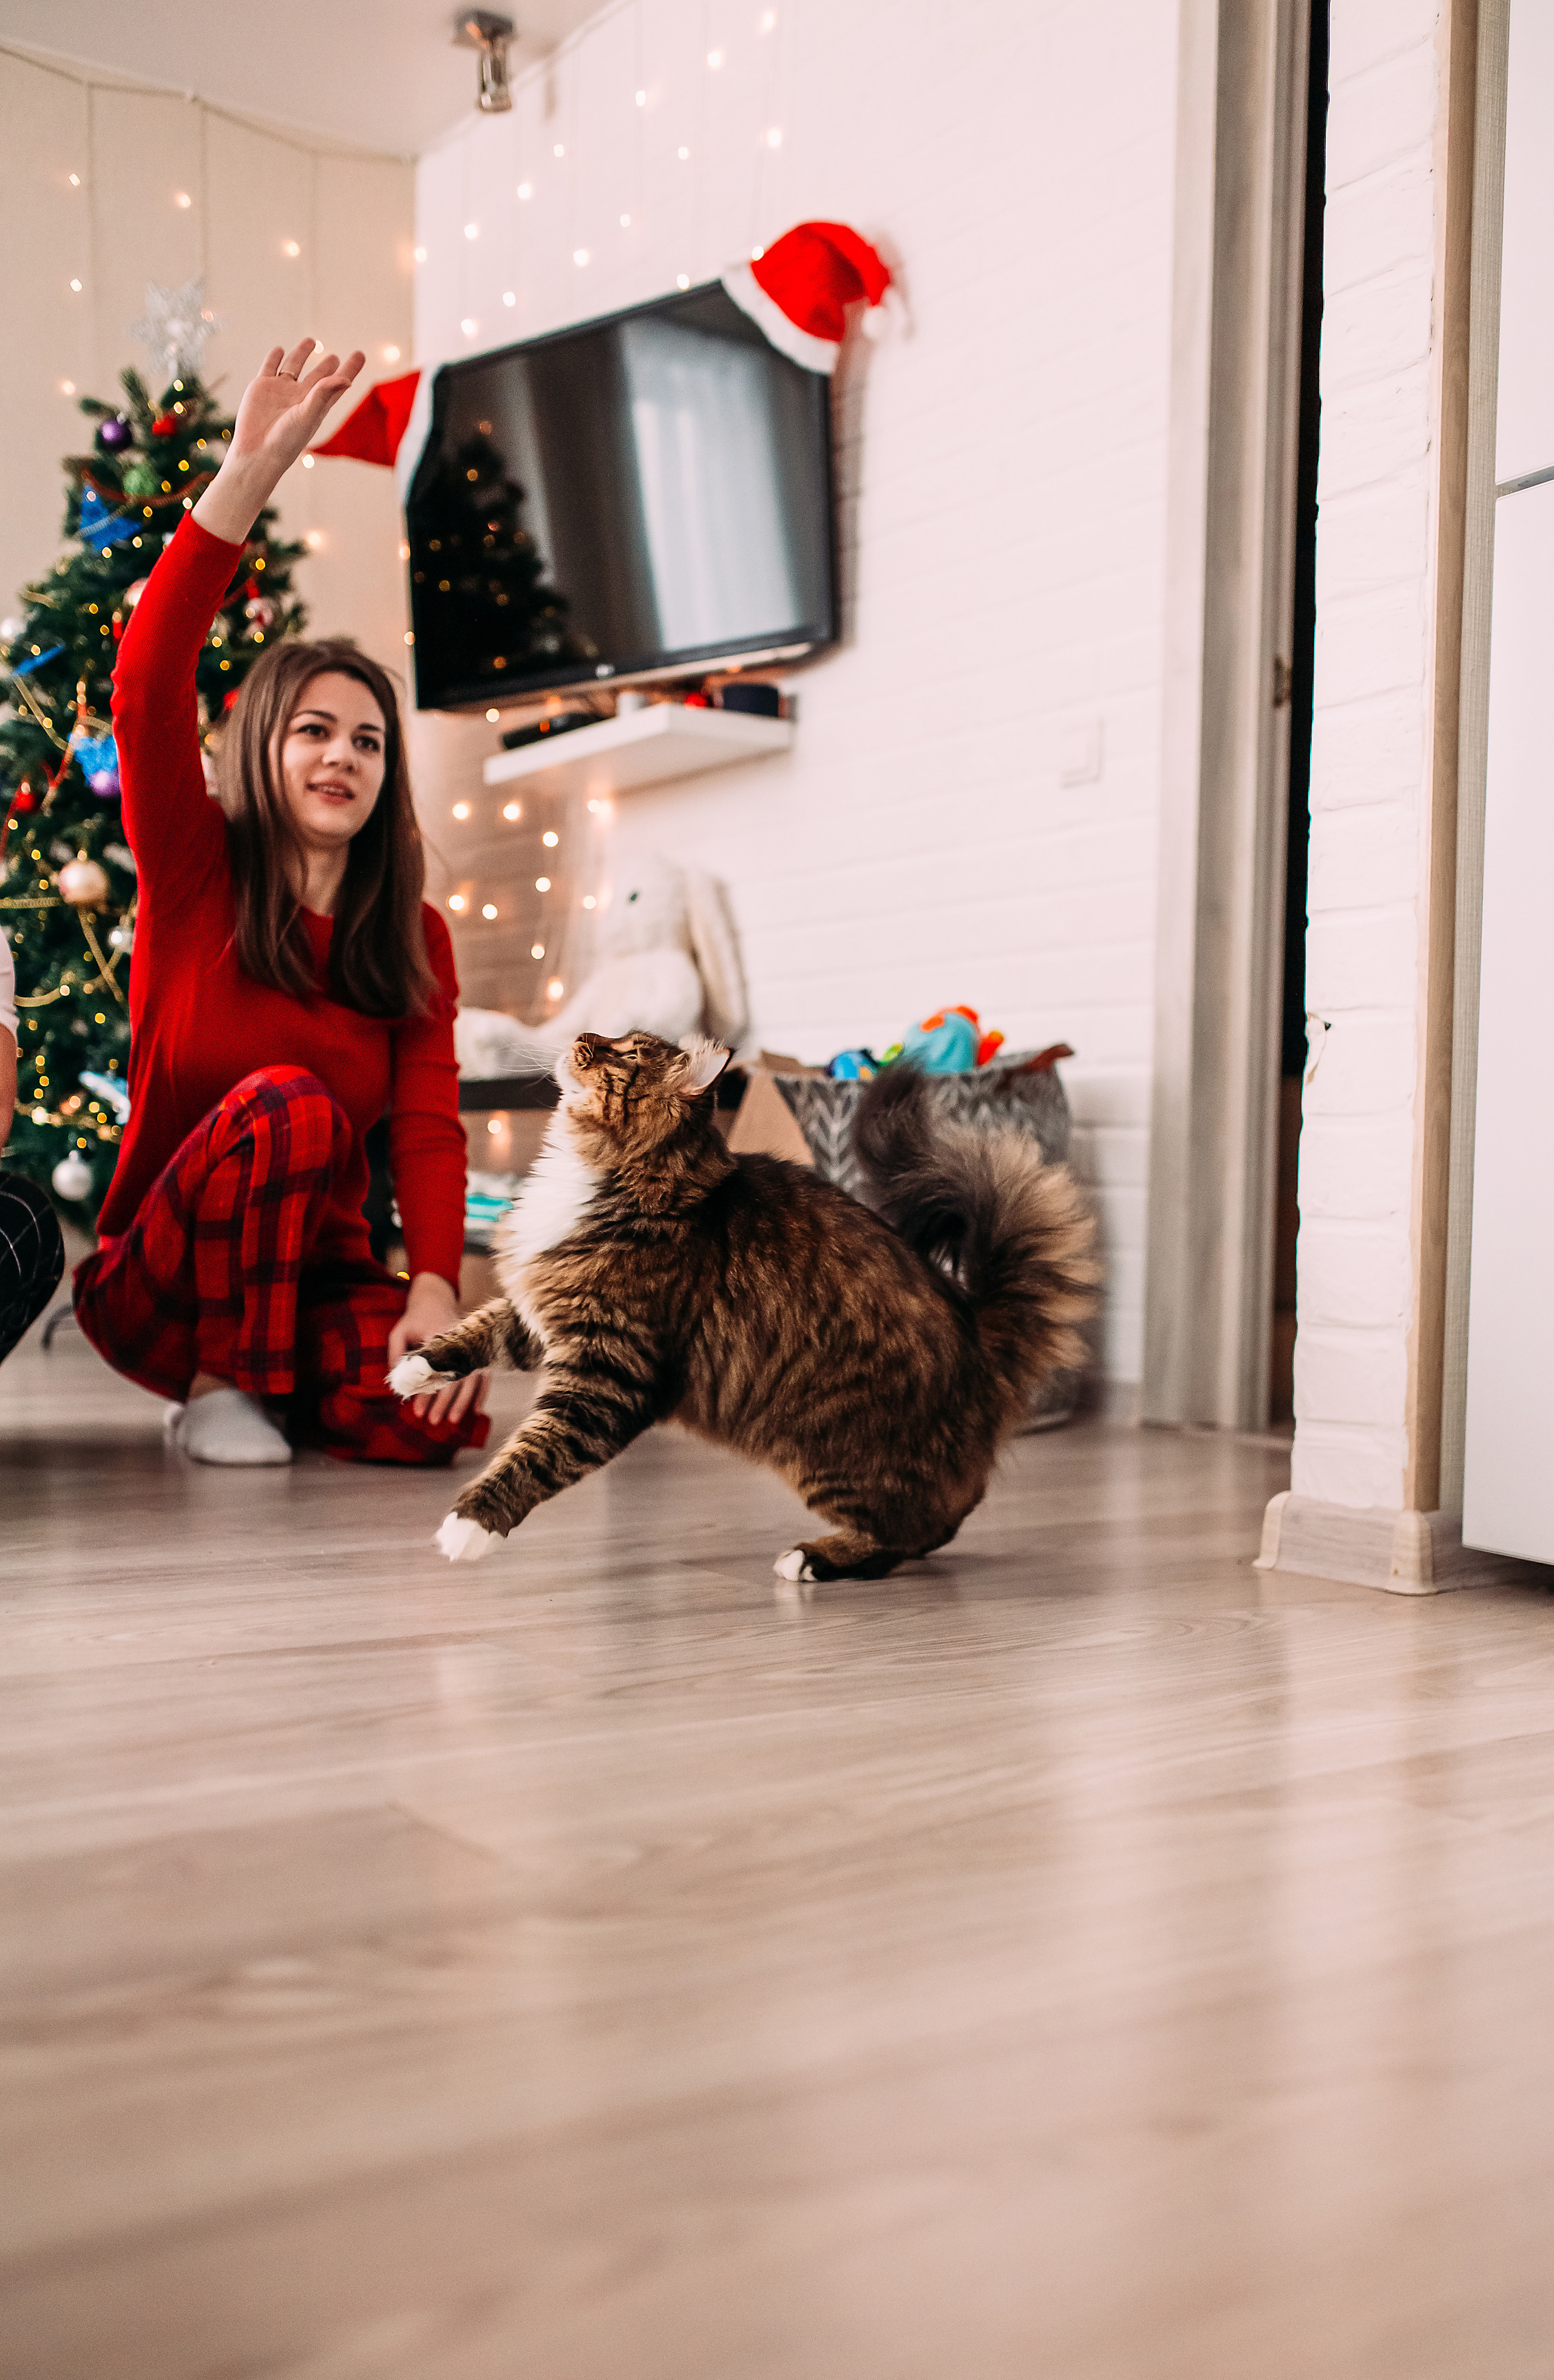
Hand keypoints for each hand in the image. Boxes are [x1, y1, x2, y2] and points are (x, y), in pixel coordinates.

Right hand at [192, 338, 364, 544]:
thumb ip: (324, 394)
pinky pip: (270, 367)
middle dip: (327, 366)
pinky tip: (280, 349)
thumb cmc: (286, 440)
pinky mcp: (261, 387)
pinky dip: (275, 357)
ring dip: (301, 353)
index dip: (350, 369)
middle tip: (335, 357)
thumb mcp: (308, 415)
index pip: (337, 383)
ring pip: (293, 366)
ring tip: (311, 341)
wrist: (256, 451)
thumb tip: (347, 380)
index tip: (360, 354)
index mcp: (316, 404)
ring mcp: (281, 390)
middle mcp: (300, 396)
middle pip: (318, 376)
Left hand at [387, 1272, 490, 1430]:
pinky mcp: (478, 1351)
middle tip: (432, 1421)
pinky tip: (476, 1411)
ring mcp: (471, 1348)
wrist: (437, 1298)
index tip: (417, 1411)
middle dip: (443, 1403)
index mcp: (439, 1339)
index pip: (433, 1373)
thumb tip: (397, 1383)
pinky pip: (483, 1375)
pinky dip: (481, 1393)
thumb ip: (396, 1355)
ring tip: (452, 1421)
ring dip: (462, 1402)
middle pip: (453, 1379)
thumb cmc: (415, 1318)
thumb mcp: (399, 1332)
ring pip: (470, 1380)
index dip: (425, 1394)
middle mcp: (459, 1344)